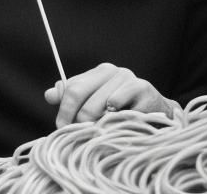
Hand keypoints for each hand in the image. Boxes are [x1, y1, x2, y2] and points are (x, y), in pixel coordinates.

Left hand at [42, 62, 179, 127]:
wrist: (156, 113)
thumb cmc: (123, 109)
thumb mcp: (96, 101)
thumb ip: (72, 97)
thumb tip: (49, 94)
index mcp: (100, 72)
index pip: (71, 89)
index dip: (64, 112)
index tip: (62, 128)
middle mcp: (114, 71)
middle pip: (83, 99)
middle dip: (78, 122)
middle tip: (80, 135)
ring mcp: (129, 79)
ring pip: (100, 106)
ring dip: (98, 125)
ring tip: (101, 132)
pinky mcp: (144, 90)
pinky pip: (120, 106)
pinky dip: (115, 119)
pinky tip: (118, 124)